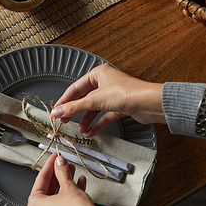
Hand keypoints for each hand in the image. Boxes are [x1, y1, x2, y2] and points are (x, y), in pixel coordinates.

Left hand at [26, 152, 109, 205]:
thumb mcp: (69, 187)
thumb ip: (62, 172)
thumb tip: (59, 163)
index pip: (40, 180)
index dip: (49, 166)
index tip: (54, 157)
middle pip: (47, 190)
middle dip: (58, 175)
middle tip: (63, 164)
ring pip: (55, 199)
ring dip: (64, 184)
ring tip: (72, 172)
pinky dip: (68, 197)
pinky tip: (79, 185)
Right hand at [50, 63, 165, 137]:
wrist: (149, 103)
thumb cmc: (127, 93)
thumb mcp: (95, 100)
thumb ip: (74, 107)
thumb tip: (58, 111)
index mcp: (98, 74)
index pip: (75, 88)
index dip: (64, 100)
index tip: (56, 111)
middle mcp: (105, 82)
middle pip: (84, 99)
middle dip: (74, 111)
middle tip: (64, 120)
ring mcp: (113, 95)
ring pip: (94, 108)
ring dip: (86, 120)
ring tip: (79, 129)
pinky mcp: (120, 106)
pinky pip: (104, 116)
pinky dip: (97, 124)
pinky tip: (91, 132)